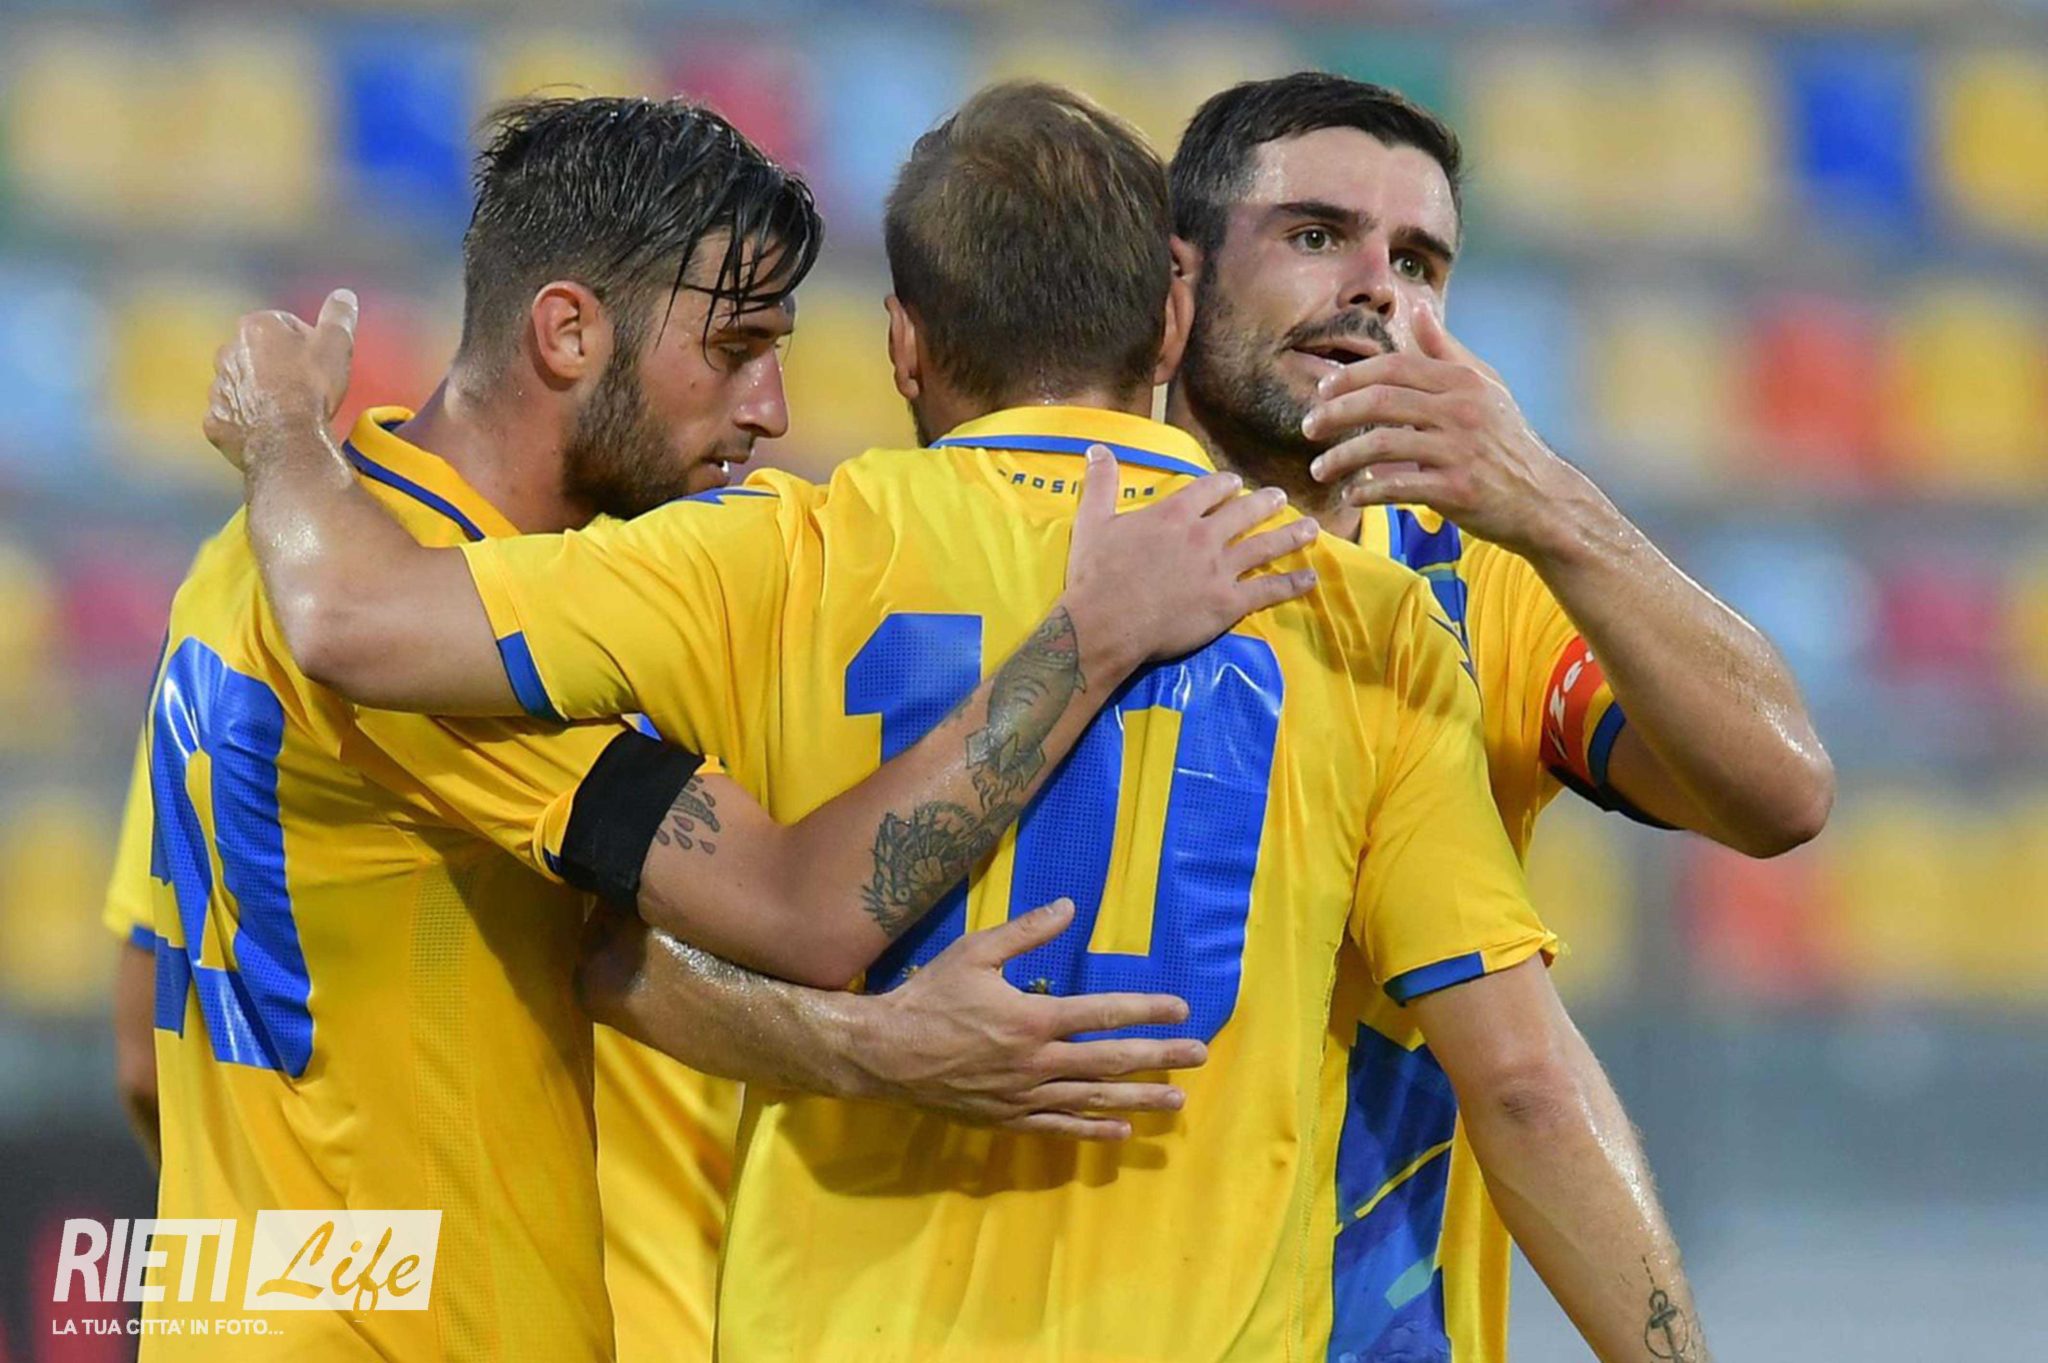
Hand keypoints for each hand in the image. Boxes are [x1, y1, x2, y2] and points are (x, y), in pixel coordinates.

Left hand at [204, 288, 358, 470]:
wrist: (287, 439)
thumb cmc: (311, 388)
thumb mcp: (336, 345)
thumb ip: (338, 316)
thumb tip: (344, 294)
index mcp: (255, 327)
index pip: (284, 325)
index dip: (308, 343)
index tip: (320, 364)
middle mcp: (228, 352)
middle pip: (259, 355)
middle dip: (279, 366)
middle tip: (307, 388)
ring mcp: (218, 388)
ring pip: (244, 385)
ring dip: (263, 394)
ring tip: (290, 413)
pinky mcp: (216, 420)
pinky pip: (233, 417)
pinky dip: (249, 422)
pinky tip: (271, 430)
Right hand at [861, 899, 1206, 1139]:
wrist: (884, 1053)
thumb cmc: (929, 997)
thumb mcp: (975, 952)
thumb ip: (1026, 932)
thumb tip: (1070, 907)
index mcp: (1033, 1018)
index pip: (1103, 1014)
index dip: (1146, 1011)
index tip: (1181, 1010)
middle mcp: (1036, 1062)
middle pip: (1109, 1061)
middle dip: (1158, 1057)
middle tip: (1199, 1057)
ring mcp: (1023, 1096)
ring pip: (1091, 1100)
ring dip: (1137, 1099)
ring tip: (1176, 1101)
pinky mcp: (1006, 1118)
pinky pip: (1057, 1128)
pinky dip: (1090, 1132)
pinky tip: (1119, 1133)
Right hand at [1064, 443, 1317, 666]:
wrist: (1106, 623)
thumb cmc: (1096, 574)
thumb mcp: (1092, 521)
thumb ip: (1100, 483)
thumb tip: (1098, 448)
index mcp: (1175, 513)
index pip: (1209, 489)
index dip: (1225, 484)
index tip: (1236, 483)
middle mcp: (1204, 536)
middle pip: (1244, 513)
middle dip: (1265, 503)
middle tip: (1280, 498)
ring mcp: (1220, 570)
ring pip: (1264, 546)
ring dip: (1289, 535)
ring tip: (1310, 528)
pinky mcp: (1228, 603)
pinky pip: (1267, 589)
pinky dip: (1291, 584)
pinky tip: (1309, 578)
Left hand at [1301, 304, 1590, 559]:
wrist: (1543, 498)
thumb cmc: (1506, 440)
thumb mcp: (1483, 387)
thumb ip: (1445, 349)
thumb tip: (1418, 308)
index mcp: (1461, 382)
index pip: (1393, 368)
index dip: (1350, 377)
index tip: (1321, 391)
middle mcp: (1460, 410)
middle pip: (1381, 401)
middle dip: (1335, 413)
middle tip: (1307, 427)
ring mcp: (1460, 450)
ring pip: (1383, 444)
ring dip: (1342, 457)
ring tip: (1320, 469)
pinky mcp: (1457, 490)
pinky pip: (1398, 486)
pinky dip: (1367, 491)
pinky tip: (1350, 495)